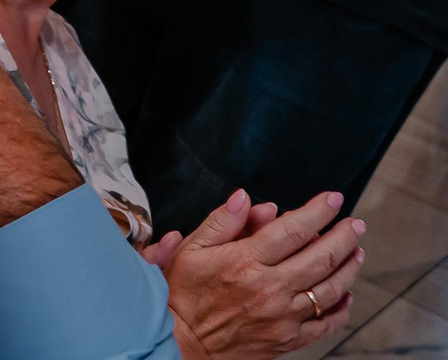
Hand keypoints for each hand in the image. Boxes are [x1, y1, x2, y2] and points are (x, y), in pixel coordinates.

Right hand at [161, 189, 362, 359]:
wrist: (184, 343)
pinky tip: (347, 293)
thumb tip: (244, 197)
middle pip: (320, 257)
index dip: (317, 211)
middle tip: (355, 224)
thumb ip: (220, 222)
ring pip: (329, 289)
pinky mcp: (289, 339)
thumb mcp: (190, 250)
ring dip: (349, 268)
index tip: (333, 199)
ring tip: (357, 252)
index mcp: (245, 261)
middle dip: (343, 236)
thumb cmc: (184, 293)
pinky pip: (326, 324)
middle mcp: (270, 288)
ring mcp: (283, 316)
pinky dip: (342, 308)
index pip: (292, 230)